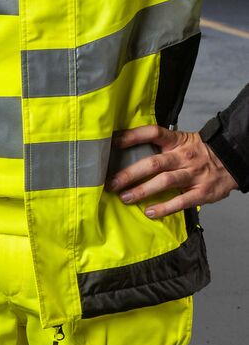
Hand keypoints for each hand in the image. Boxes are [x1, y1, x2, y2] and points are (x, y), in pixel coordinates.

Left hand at [106, 124, 238, 218]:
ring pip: (165, 182)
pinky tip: (149, 212)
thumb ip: (161, 146)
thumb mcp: (182, 141)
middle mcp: (183, 156)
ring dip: (142, 190)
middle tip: (111, 183)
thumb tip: (128, 148)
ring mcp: (192, 175)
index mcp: (177, 141)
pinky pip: (180, 201)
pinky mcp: (201, 192)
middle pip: (153, 163)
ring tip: (125, 198)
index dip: (132, 136)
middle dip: (130, 173)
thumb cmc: (198, 152)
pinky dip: (164, 207)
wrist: (231, 160)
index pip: (152, 133)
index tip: (112, 143)